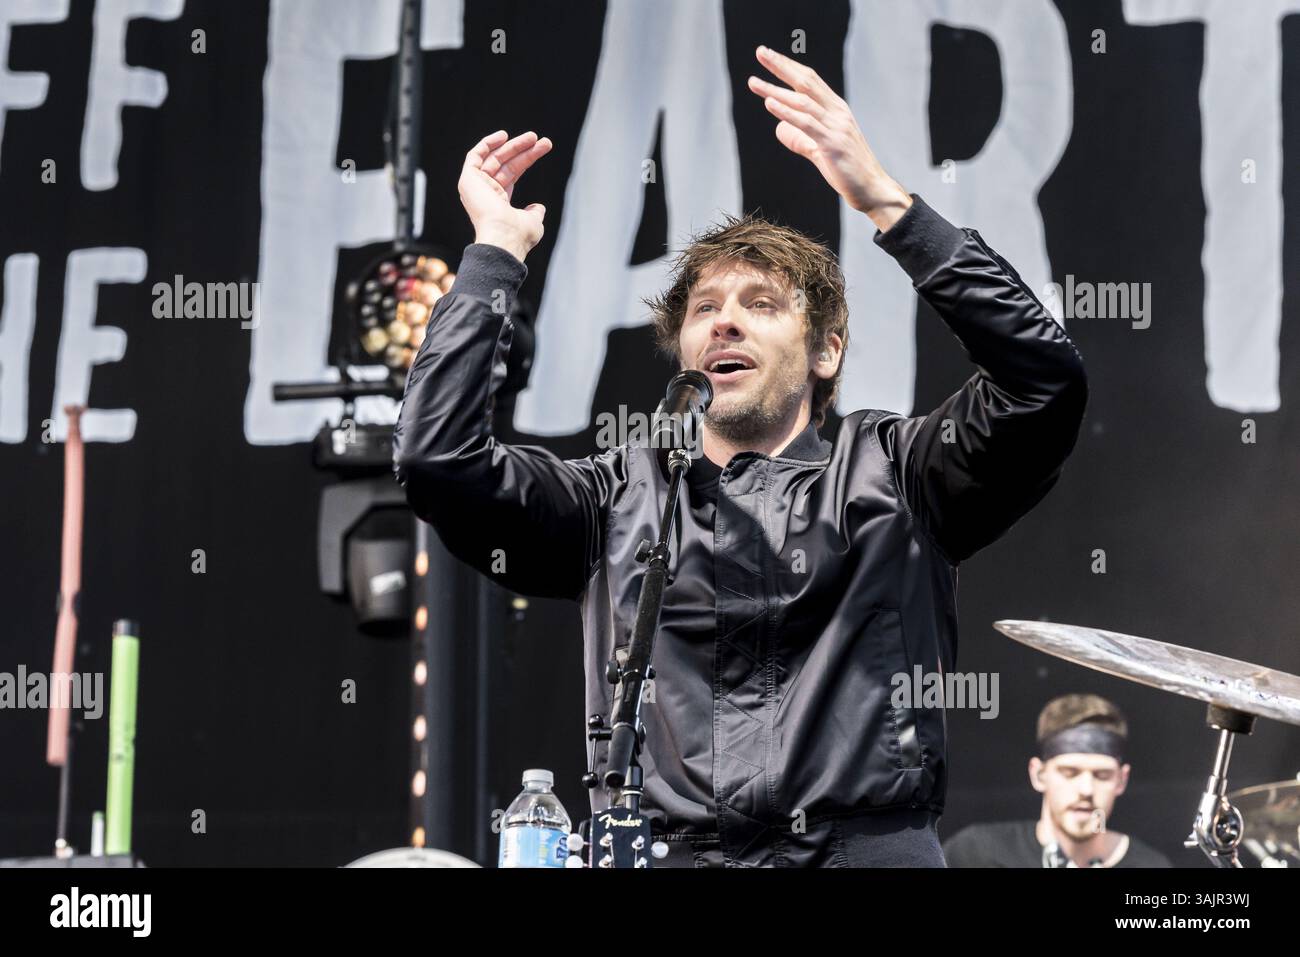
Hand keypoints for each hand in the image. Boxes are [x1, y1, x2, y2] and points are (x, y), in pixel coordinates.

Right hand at [459, 130, 552, 261]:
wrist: (504, 236)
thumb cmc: (519, 234)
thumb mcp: (532, 222)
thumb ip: (534, 213)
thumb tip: (538, 208)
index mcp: (498, 203)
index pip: (512, 174)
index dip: (526, 159)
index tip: (542, 147)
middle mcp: (486, 193)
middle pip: (505, 164)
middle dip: (523, 150)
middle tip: (543, 141)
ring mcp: (476, 186)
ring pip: (494, 158)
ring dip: (513, 145)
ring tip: (533, 137)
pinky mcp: (468, 180)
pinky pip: (475, 156)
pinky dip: (487, 144)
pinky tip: (504, 136)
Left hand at [747, 46, 911, 230]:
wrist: (871, 188)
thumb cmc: (847, 170)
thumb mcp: (820, 150)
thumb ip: (801, 139)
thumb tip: (780, 130)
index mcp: (836, 109)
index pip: (810, 80)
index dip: (789, 67)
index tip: (769, 56)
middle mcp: (837, 112)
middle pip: (805, 81)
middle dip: (781, 66)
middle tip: (761, 52)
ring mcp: (836, 126)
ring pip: (802, 101)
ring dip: (775, 90)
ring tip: (753, 83)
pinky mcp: (832, 143)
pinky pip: (806, 123)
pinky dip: (787, 111)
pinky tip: (770, 103)